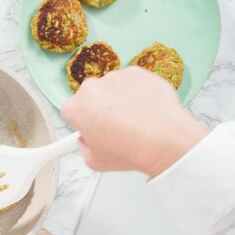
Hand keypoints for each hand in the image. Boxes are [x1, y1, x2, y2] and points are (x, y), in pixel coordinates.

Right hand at [60, 66, 208, 177]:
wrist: (164, 140)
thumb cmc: (130, 150)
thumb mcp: (95, 162)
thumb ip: (84, 147)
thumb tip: (87, 140)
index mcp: (76, 108)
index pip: (71, 111)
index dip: (82, 122)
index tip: (92, 129)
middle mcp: (92, 88)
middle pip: (90, 97)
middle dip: (99, 109)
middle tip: (114, 128)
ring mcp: (115, 78)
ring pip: (112, 88)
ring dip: (118, 100)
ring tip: (133, 121)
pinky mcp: (137, 73)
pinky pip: (132, 82)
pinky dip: (137, 92)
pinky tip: (144, 110)